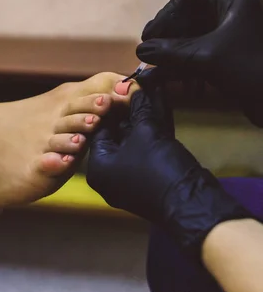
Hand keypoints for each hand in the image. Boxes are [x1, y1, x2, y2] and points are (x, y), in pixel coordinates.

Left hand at [86, 88, 250, 256]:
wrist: (193, 204)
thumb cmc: (159, 169)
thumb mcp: (146, 133)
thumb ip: (140, 109)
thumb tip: (137, 88)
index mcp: (98, 168)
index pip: (99, 129)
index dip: (111, 107)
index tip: (122, 88)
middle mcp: (109, 176)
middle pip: (117, 135)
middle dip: (130, 111)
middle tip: (137, 88)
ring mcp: (129, 180)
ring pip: (135, 142)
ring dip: (145, 119)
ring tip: (152, 94)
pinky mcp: (149, 180)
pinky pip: (147, 151)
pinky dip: (154, 133)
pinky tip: (162, 109)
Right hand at [137, 0, 262, 125]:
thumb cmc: (250, 70)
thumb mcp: (203, 57)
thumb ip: (168, 52)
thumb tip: (140, 50)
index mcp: (233, 1)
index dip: (166, 14)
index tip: (150, 37)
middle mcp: (232, 13)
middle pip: (187, 18)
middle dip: (166, 39)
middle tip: (147, 55)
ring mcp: (231, 36)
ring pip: (191, 39)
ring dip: (171, 57)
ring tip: (153, 73)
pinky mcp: (230, 57)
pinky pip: (199, 56)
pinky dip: (183, 68)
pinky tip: (168, 82)